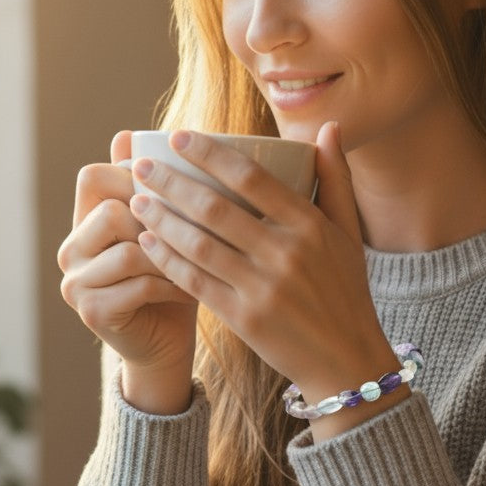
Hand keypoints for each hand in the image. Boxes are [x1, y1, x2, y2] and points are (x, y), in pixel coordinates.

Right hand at [57, 131, 197, 412]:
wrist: (169, 342)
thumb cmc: (176, 274)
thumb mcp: (168, 225)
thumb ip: (153, 185)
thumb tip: (127, 132)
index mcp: (85, 219)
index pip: (92, 176)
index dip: (133, 176)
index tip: (172, 189)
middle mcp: (72, 247)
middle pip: (109, 209)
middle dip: (157, 220)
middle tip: (193, 232)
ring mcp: (76, 281)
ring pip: (127, 249)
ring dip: (170, 256)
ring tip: (199, 263)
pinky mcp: (91, 311)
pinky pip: (136, 284)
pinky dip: (172, 285)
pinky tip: (192, 289)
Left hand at [130, 123, 405, 433]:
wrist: (345, 359)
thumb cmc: (345, 289)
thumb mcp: (348, 232)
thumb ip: (335, 177)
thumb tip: (329, 126)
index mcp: (310, 226)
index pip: (252, 177)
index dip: (210, 154)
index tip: (178, 137)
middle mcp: (286, 253)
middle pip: (215, 208)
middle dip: (170, 183)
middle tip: (140, 167)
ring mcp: (263, 288)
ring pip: (198, 245)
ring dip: (161, 220)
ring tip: (138, 201)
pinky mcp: (243, 319)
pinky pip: (195, 282)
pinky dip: (168, 260)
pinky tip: (148, 243)